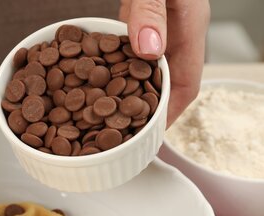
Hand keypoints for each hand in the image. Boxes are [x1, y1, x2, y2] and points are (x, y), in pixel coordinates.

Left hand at [119, 0, 209, 125]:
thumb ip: (151, 13)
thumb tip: (148, 51)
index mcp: (189, 27)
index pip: (187, 84)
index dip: (170, 113)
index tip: (151, 134)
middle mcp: (173, 32)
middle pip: (163, 84)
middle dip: (146, 109)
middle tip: (123, 132)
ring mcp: (154, 27)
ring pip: (143, 70)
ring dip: (127, 91)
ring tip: (107, 115)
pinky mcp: (136, 20)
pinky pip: (126, 52)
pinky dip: (112, 68)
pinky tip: (94, 81)